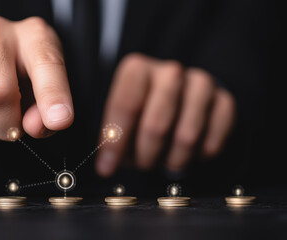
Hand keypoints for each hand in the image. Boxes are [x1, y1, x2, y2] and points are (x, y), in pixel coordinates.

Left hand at [96, 53, 234, 175]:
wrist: (181, 99)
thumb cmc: (143, 111)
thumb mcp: (121, 117)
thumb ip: (113, 136)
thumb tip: (106, 166)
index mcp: (137, 69)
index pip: (125, 106)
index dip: (115, 141)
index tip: (107, 167)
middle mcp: (169, 71)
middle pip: (156, 124)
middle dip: (146, 156)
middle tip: (143, 166)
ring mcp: (200, 84)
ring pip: (187, 136)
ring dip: (173, 160)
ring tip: (165, 162)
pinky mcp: (224, 100)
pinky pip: (213, 141)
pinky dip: (199, 157)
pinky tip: (190, 154)